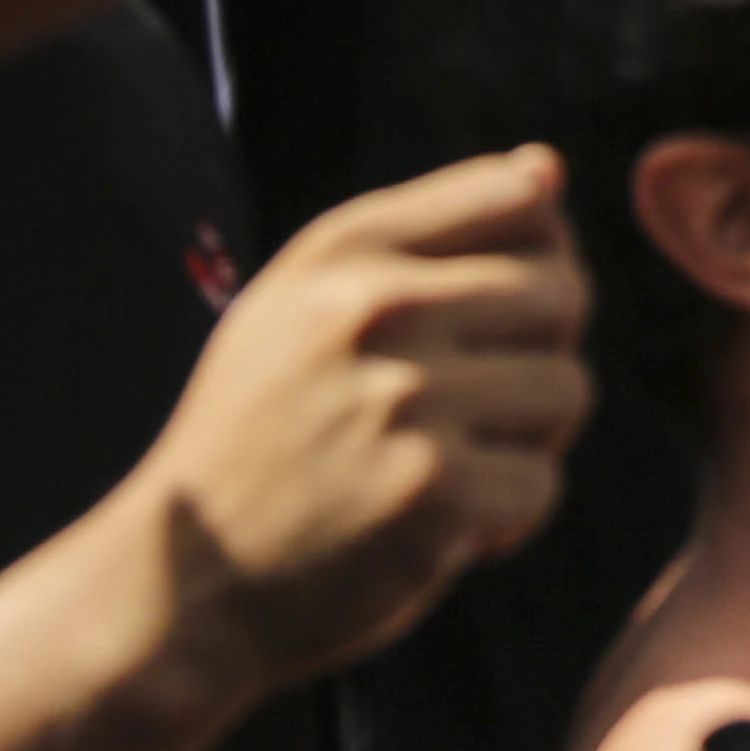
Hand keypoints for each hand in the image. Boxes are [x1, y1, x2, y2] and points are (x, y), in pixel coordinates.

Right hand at [109, 149, 587, 703]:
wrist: (184, 584)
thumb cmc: (264, 434)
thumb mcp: (305, 305)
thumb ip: (430, 231)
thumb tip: (550, 166)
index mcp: (345, 249)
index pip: (520, 196)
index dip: (543, 256)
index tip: (500, 315)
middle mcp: (375, 308)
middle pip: (564, 293)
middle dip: (540, 354)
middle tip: (476, 410)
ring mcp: (404, 400)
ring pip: (566, 388)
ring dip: (528, 441)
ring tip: (452, 466)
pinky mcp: (431, 492)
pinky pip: (540, 483)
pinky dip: (506, 517)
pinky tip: (440, 527)